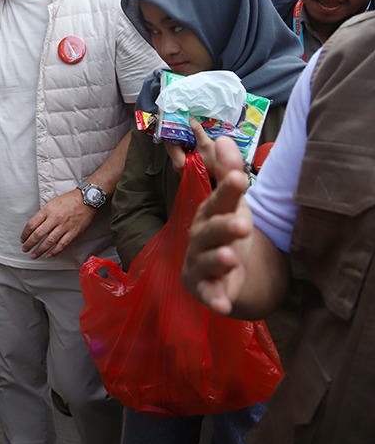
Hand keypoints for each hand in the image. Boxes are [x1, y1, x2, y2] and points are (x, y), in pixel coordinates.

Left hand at [19, 189, 96, 257]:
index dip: (25, 233)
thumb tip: (35, 226)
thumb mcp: (52, 203)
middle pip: (38, 234)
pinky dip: (55, 251)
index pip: (31, 224)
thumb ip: (44, 214)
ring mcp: (64, 226)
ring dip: (40, 250)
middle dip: (29, 244)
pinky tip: (49, 255)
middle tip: (25, 249)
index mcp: (47, 210)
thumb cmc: (69, 200)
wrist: (86, 199)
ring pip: (49, 241)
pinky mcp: (73, 232)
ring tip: (34, 255)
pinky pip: (62, 244)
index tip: (22, 239)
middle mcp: (54, 219)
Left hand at [165, 118, 233, 176]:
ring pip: (177, 147)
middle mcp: (177, 165)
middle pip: (171, 144)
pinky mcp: (187, 164)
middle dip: (176, 132)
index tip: (172, 120)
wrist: (225, 175)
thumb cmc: (216, 164)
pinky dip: (185, 142)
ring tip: (185, 125)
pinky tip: (190, 136)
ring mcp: (182, 165)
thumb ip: (196, 130)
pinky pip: (182, 150)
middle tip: (179, 120)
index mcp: (179, 162)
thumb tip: (190, 119)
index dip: (170, 130)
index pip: (167, 142)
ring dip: (181, 137)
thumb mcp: (206, 144)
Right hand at [181, 136, 254, 314]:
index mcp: (209, 213)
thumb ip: (228, 172)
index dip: (227, 189)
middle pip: (210, 230)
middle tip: (242, 224)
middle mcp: (201, 237)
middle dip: (224, 226)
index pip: (218, 199)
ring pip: (207, 261)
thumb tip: (224, 138)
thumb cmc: (225, 230)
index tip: (238, 176)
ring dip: (218, 259)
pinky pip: (208, 295)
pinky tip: (224, 306)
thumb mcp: (232, 202)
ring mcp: (200, 263)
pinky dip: (215, 300)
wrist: (220, 271)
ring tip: (232, 257)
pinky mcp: (204, 288)